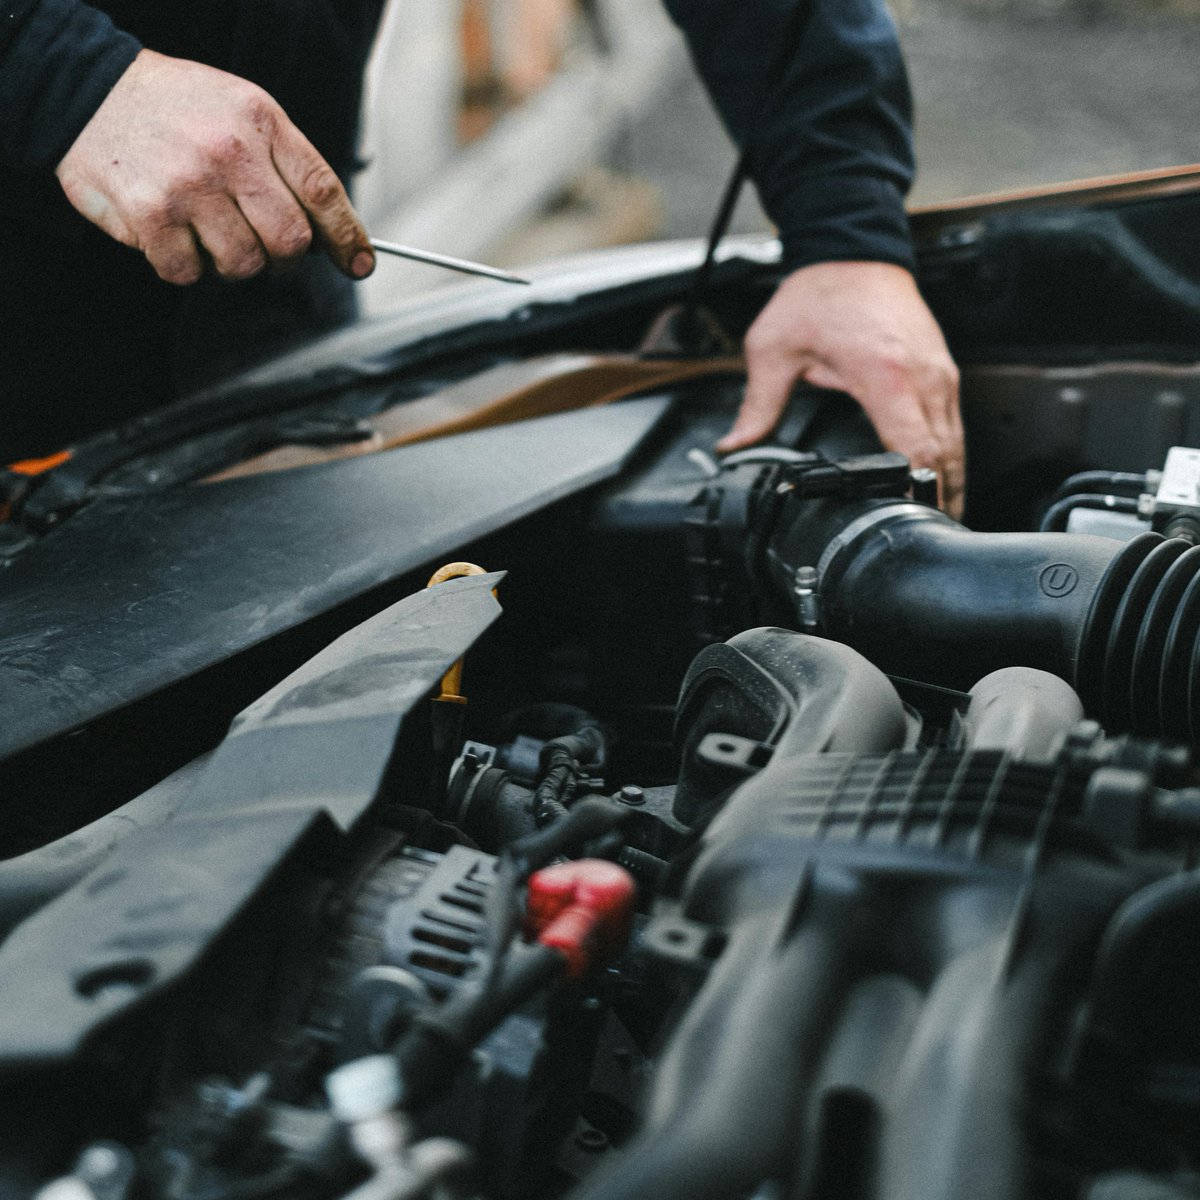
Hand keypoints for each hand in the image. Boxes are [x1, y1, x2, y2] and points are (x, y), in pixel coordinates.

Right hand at [55, 49, 374, 285]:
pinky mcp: (150, 215)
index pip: (323, 192)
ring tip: (208, 229)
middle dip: (282, 257)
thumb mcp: (243, 112)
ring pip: (244, 265)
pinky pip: (190, 274)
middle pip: (290, 242)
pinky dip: (185, 265)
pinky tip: (172, 232)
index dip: (347, 238)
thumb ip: (287, 166)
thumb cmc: (177, 110)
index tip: (359, 265)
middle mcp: (229, 152)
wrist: (88, 89)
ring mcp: (189, 185)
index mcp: (261, 122)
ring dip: (231, 262)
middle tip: (262, 243)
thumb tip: (331, 236)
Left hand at [718, 261, 963, 518]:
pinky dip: (949, 456)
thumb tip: (734, 446)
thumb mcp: (774, 349)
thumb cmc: (820, 293)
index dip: (916, 492)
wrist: (853, 248)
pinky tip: (940, 479)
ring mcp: (940, 374)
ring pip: (957, 444)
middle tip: (929, 536)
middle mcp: (923, 378)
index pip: (916, 450)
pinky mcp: (943, 370)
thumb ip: (757, 405)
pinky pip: (953, 424)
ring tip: (939, 520)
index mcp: (886, 377)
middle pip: (945, 457)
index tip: (910, 520)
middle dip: (940, 500)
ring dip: (950, 482)